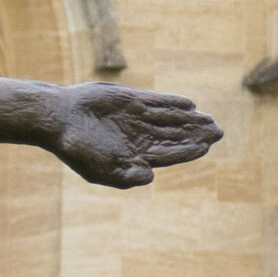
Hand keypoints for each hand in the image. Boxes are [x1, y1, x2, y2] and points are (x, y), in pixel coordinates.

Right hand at [44, 79, 221, 188]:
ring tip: (210, 119)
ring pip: (169, 118)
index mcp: (134, 155)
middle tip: (219, 131)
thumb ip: (128, 176)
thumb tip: (153, 176)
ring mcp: (135, 117)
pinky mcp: (130, 99)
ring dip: (190, 118)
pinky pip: (156, 101)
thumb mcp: (102, 171)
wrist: (58, 120)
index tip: (206, 147)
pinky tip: (190, 104)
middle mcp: (138, 136)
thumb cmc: (77, 149)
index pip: (168, 153)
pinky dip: (172, 102)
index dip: (188, 150)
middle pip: (174, 135)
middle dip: (196, 134)